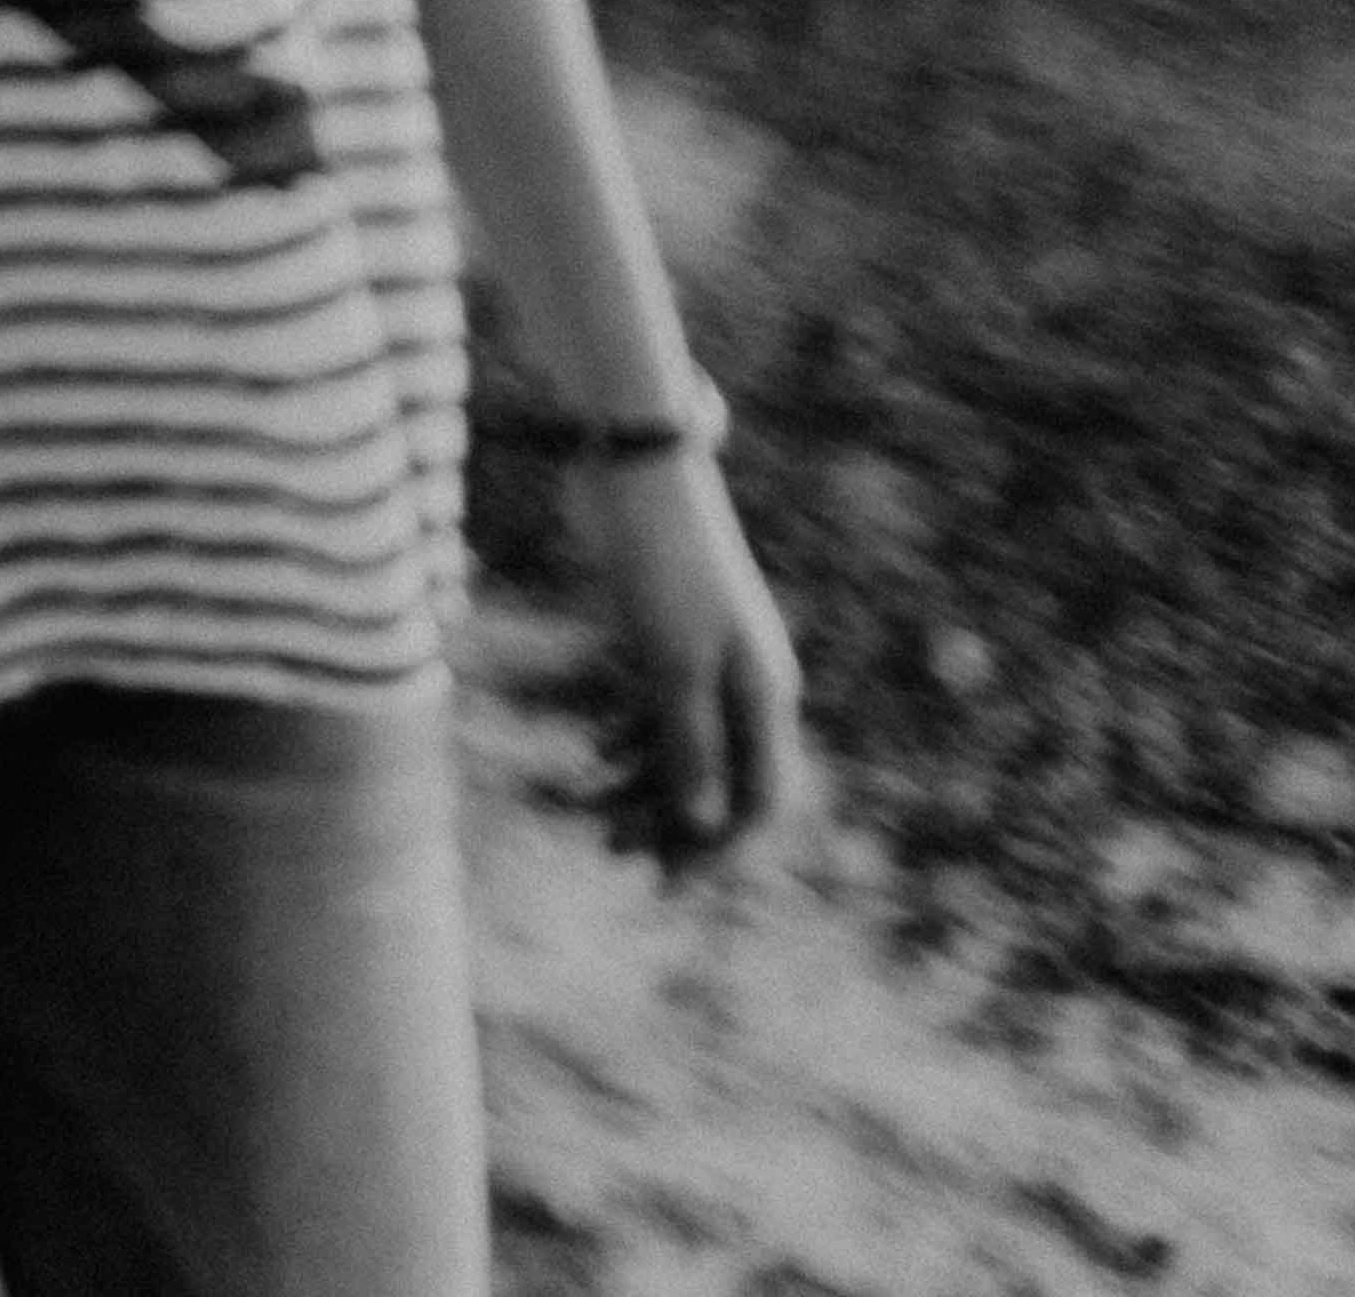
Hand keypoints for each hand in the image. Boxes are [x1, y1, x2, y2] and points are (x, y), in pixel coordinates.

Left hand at [571, 454, 807, 868]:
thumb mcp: (671, 663)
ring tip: (592, 817)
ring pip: (684, 745)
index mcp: (762, 696)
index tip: (669, 882)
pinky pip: (661, 707)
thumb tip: (702, 829)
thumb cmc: (663, 565)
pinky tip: (599, 759)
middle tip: (613, 855)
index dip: (718, 848)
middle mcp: (745, 684)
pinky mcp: (666, 633)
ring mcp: (707, 657)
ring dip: (644, 786)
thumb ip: (687, 744)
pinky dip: (634, 737)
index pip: (758, 799)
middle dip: (671, 824)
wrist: (635, 471)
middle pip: (719, 779)